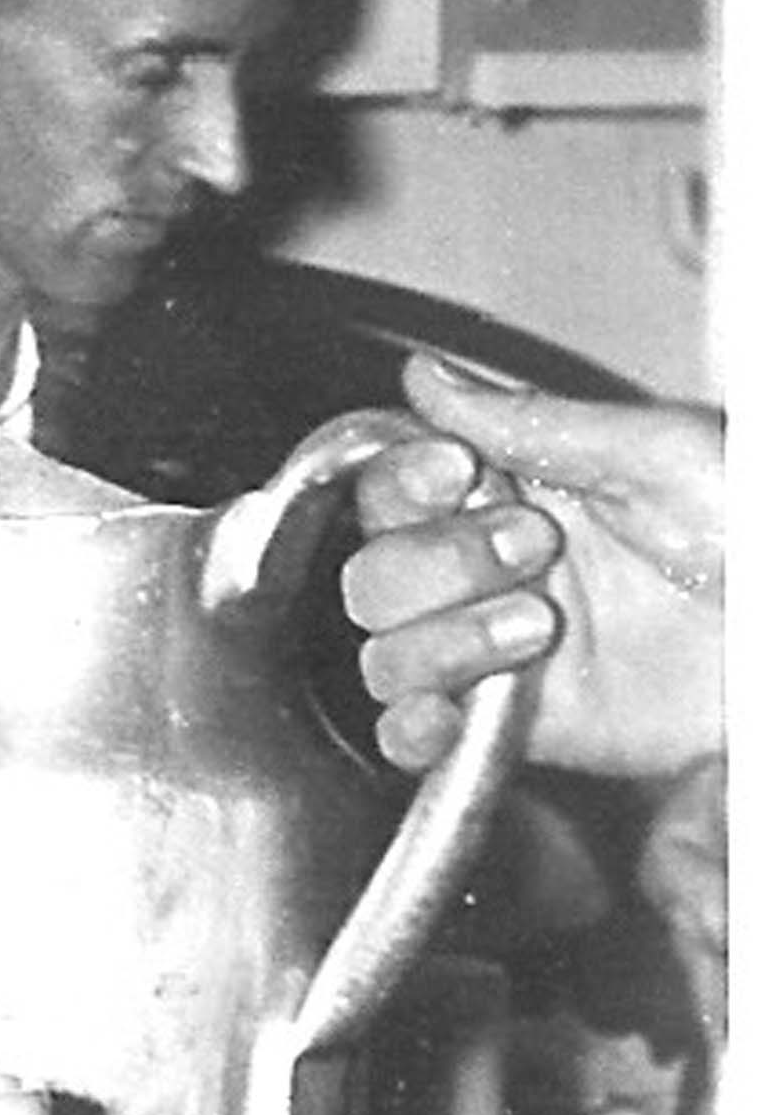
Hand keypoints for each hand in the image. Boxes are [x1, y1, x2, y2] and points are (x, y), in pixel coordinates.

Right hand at [343, 360, 722, 779]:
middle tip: (532, 551)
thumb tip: (426, 377)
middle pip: (376, 572)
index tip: (454, 475)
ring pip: (387, 652)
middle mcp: (498, 572)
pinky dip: (413, 727)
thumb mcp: (661, 454)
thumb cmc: (765, 534)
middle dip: (439, 561)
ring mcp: (504, 651)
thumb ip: (532, 421)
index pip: (392, 485)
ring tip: (534, 628)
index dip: (401, 483)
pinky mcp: (527, 725)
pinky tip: (447, 710)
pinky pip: (419, 737)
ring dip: (442, 640)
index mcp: (521, 493)